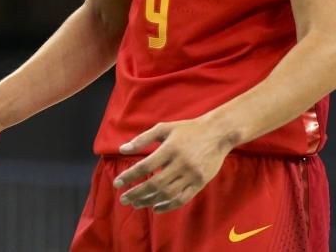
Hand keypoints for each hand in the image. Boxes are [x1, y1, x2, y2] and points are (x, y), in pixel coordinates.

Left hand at [112, 117, 232, 213]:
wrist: (218, 133)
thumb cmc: (188, 129)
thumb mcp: (165, 128)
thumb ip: (143, 138)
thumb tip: (122, 149)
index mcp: (170, 148)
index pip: (145, 166)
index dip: (130, 176)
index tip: (117, 183)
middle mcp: (181, 163)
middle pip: (155, 183)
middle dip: (136, 193)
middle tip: (123, 199)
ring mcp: (192, 175)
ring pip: (167, 194)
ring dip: (149, 201)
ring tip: (136, 204)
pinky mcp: (200, 183)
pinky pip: (182, 199)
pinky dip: (168, 206)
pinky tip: (156, 208)